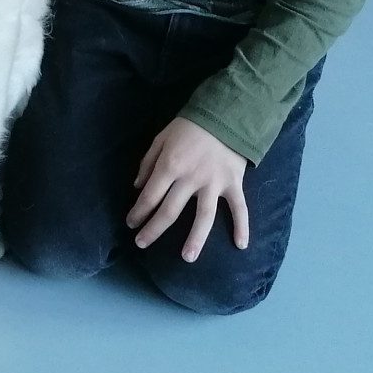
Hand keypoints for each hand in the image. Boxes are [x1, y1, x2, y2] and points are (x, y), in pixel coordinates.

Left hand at [128, 118, 249, 261]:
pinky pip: (239, 208)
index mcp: (170, 166)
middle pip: (170, 211)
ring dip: (195, 239)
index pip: (150, 196)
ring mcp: (213, 183)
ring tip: (187, 258)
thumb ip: (148, 162)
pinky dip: (242, 226)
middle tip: (142, 244)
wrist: (225, 113)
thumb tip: (138, 187)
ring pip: (203, 216)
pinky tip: (240, 245)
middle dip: (153, 229)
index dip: (138, 212)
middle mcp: (190, 178)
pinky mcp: (233, 183)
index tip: (131, 224)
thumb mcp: (161, 138)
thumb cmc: (190, 126)